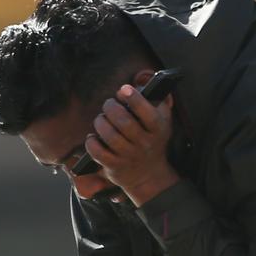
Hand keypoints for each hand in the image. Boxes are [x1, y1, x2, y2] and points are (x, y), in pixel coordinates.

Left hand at [84, 78, 178, 206]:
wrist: (149, 175)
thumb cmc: (153, 139)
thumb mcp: (163, 121)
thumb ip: (159, 100)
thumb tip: (144, 81)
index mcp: (158, 129)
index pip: (147, 112)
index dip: (134, 98)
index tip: (123, 89)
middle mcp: (144, 143)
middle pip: (124, 122)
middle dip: (111, 108)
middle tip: (108, 104)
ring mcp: (129, 156)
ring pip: (110, 136)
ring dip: (100, 123)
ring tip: (100, 119)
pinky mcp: (115, 166)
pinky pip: (98, 153)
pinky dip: (91, 142)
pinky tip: (93, 137)